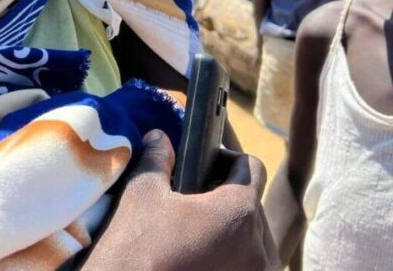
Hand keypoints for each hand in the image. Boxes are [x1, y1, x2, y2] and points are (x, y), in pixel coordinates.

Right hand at [80, 130, 279, 270]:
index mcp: (238, 213)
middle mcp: (259, 250)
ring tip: (198, 232)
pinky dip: (233, 259)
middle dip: (229, 199)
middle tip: (196, 200)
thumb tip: (159, 137)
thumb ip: (158, 157)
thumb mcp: (143, 190)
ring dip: (234, 232)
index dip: (228, 160)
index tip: (207, 166)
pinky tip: (202, 256)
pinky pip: (250, 267)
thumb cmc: (136, 244)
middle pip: (254, 206)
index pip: (252, 168)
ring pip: (256, 241)